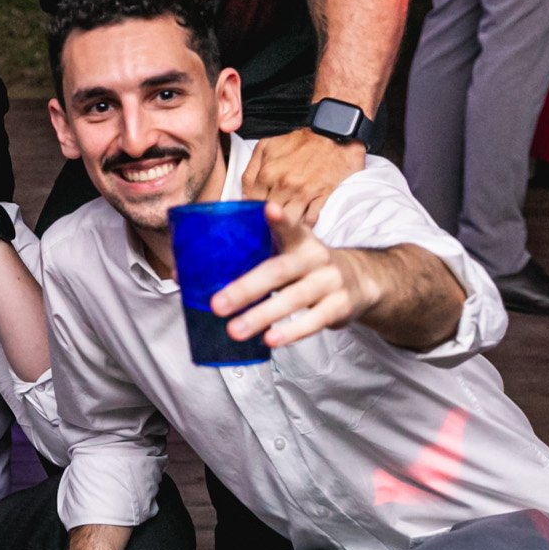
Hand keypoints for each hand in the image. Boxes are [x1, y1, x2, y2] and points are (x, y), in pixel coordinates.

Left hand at [213, 201, 375, 347]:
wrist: (360, 281)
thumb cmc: (306, 266)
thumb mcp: (289, 251)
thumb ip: (253, 255)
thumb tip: (187, 271)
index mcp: (300, 240)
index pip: (289, 227)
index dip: (280, 220)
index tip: (269, 210)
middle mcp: (316, 258)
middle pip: (279, 271)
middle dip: (246, 289)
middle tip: (217, 305)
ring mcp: (330, 282)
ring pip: (294, 299)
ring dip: (262, 316)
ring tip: (235, 330)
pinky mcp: (339, 307)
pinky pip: (314, 321)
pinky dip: (291, 332)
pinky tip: (270, 339)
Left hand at [241, 127, 363, 227]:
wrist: (333, 135)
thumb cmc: (299, 141)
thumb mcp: (266, 147)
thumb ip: (251, 170)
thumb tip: (243, 195)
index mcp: (267, 173)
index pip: (250, 201)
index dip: (249, 210)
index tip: (250, 213)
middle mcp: (284, 185)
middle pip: (268, 214)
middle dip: (265, 219)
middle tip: (265, 221)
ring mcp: (303, 193)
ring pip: (288, 222)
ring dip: (284, 225)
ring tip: (281, 225)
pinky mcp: (321, 197)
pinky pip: (310, 220)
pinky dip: (304, 224)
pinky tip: (300, 222)